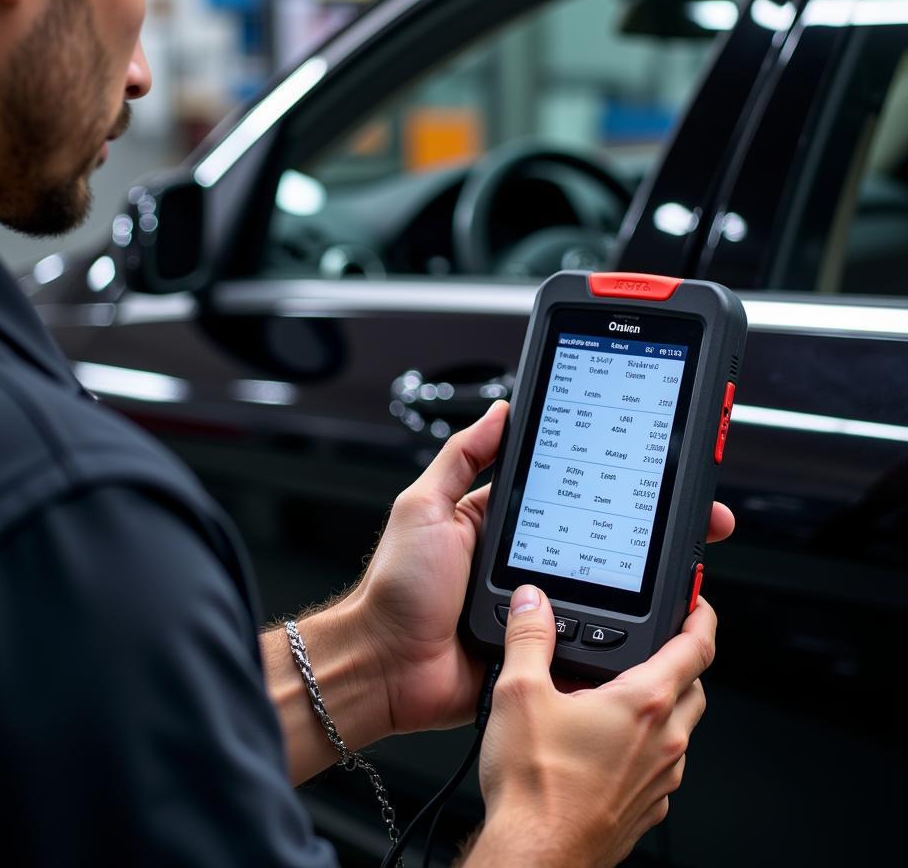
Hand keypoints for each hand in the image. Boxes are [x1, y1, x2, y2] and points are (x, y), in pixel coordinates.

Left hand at [351, 401, 734, 738]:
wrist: (385, 667)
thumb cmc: (396, 588)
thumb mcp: (424, 507)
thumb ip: (461, 458)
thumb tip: (500, 412)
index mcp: (500, 522)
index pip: (567, 491)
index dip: (609, 480)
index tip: (650, 469)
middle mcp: (524, 562)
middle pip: (600, 538)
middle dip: (649, 528)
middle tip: (694, 519)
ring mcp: (536, 608)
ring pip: (605, 589)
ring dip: (645, 580)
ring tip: (687, 563)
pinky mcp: (542, 649)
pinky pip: (590, 638)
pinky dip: (621, 632)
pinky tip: (656, 619)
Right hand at [469, 586, 716, 867]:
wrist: (535, 856)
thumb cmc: (535, 785)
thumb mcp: (519, 692)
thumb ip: (529, 636)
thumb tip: (532, 601)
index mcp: (643, 704)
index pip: (697, 649)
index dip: (703, 618)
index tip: (701, 603)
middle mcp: (663, 743)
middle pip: (694, 687)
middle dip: (681, 660)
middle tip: (656, 644)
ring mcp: (659, 780)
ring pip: (682, 729)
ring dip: (664, 705)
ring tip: (621, 694)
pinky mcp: (647, 810)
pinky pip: (663, 766)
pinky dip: (648, 746)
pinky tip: (608, 745)